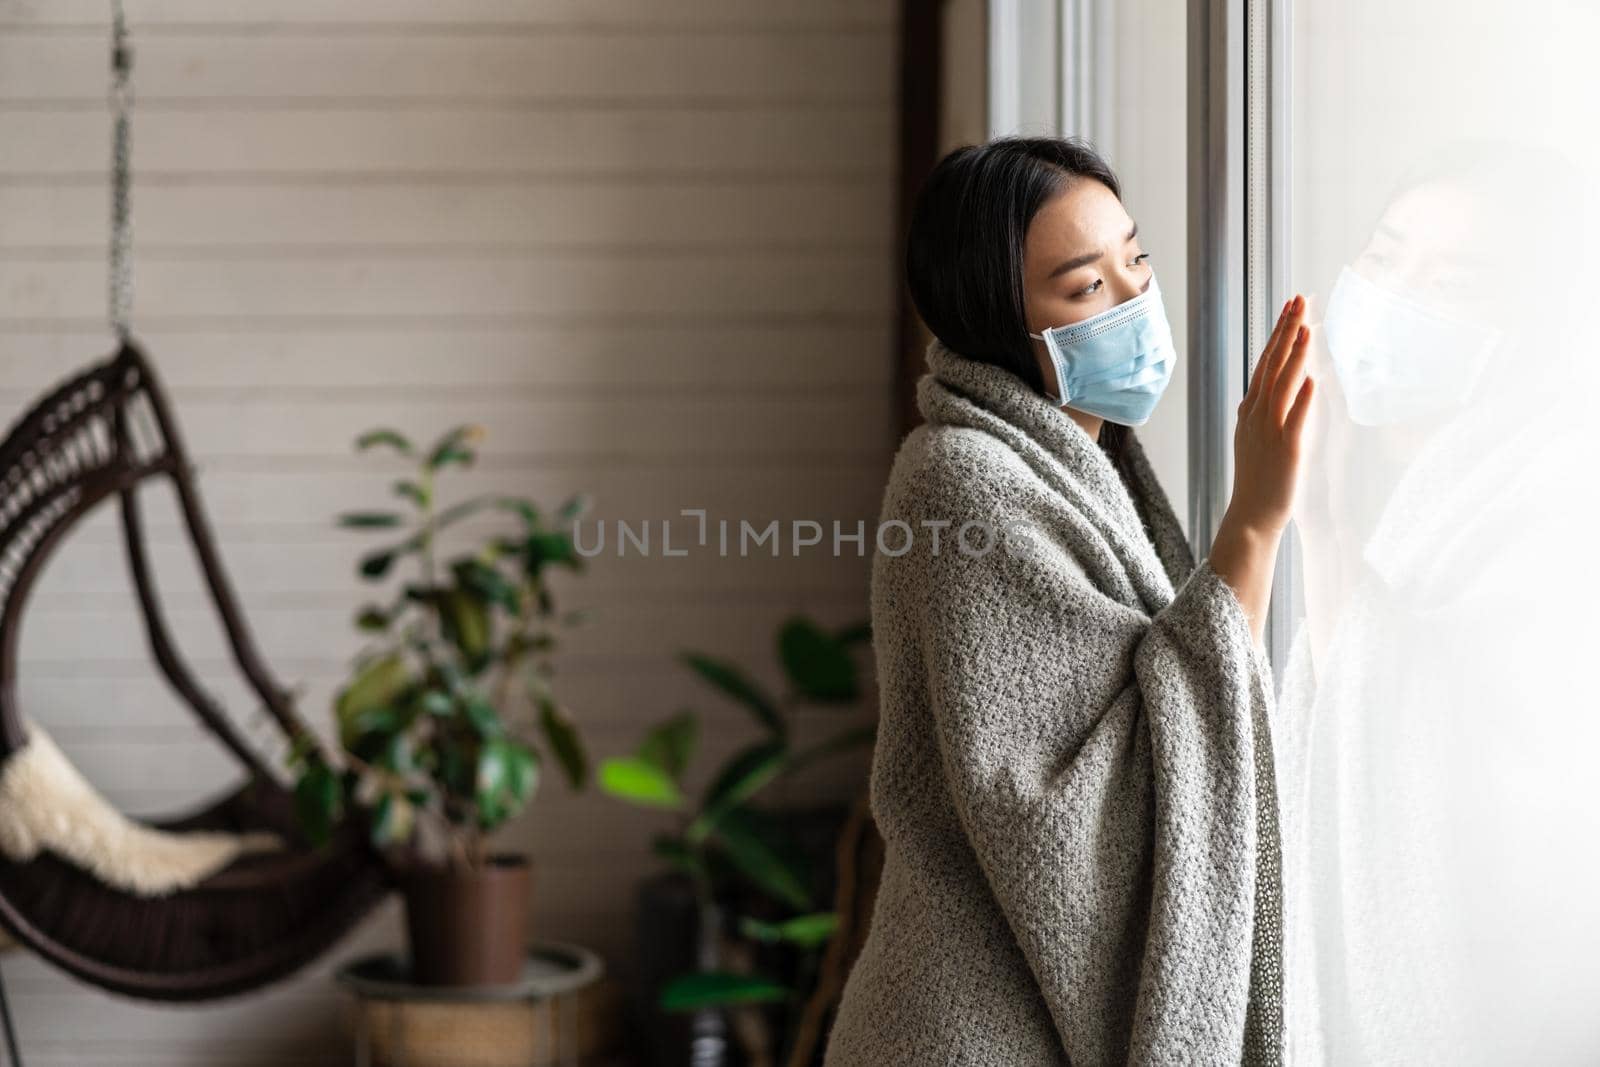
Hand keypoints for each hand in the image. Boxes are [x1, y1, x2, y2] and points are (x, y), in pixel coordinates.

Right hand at [1229, 293, 1315, 536]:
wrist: (1252, 516)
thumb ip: (1263, 412)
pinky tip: (1312, 378)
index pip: (1265, 363)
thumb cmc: (1258, 480)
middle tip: (1298, 301)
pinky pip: (1295, 419)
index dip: (1278, 334)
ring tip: (1306, 327)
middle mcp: (1257, 415)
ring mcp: (1270, 431)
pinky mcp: (1286, 449)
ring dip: (1295, 354)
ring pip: (1282, 384)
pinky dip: (1303, 398)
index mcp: (1250, 411)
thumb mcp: (1254, 438)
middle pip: (1272, 365)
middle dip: (1286, 331)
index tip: (1289, 309)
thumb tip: (1271, 389)